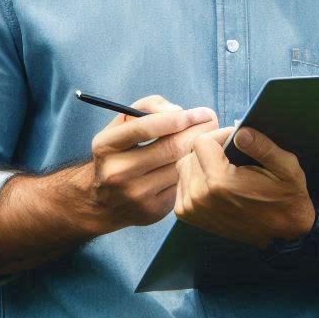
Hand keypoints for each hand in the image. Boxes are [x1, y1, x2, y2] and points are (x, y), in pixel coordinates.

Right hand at [76, 95, 218, 234]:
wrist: (105, 201)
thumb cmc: (120, 152)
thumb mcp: (121, 124)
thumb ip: (148, 107)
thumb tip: (179, 111)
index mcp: (106, 146)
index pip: (147, 128)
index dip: (180, 118)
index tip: (201, 112)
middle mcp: (118, 172)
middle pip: (171, 148)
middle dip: (199, 131)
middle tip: (213, 121)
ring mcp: (135, 194)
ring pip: (181, 167)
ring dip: (201, 150)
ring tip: (211, 138)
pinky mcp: (152, 210)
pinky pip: (182, 185)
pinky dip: (196, 170)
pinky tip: (200, 161)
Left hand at [174, 127, 315, 247]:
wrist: (282, 235)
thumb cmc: (287, 199)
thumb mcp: (287, 169)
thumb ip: (263, 147)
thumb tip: (240, 132)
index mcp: (220, 182)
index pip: (202, 142)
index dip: (219, 135)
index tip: (234, 139)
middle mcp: (200, 197)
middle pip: (191, 154)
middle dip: (210, 149)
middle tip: (232, 153)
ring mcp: (191, 208)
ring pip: (184, 169)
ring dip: (201, 164)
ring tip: (225, 168)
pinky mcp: (188, 216)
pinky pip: (182, 185)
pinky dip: (195, 179)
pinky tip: (215, 183)